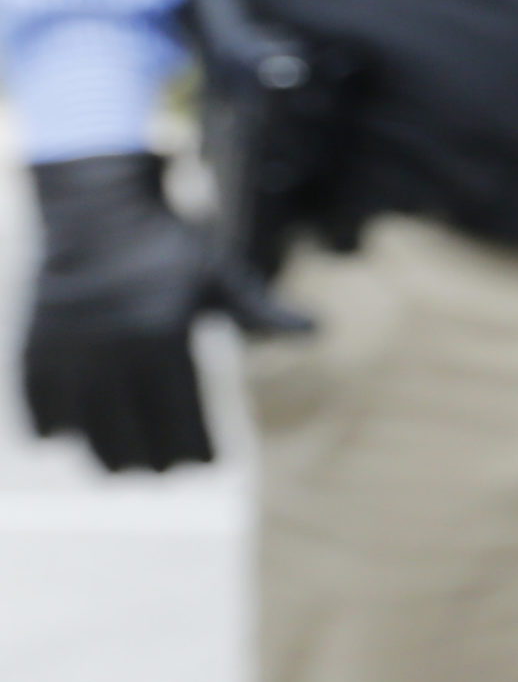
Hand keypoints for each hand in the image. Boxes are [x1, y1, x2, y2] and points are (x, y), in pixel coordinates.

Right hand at [19, 152, 288, 471]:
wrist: (98, 213)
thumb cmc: (169, 249)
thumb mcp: (219, 277)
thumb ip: (260, 313)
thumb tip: (317, 329)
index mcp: (164, 338)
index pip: (183, 422)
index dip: (198, 452)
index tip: (210, 462)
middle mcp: (115, 352)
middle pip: (137, 442)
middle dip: (158, 463)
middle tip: (171, 467)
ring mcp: (70, 356)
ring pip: (89, 441)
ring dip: (111, 460)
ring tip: (129, 466)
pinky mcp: (36, 354)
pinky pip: (42, 420)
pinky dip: (58, 434)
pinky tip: (77, 437)